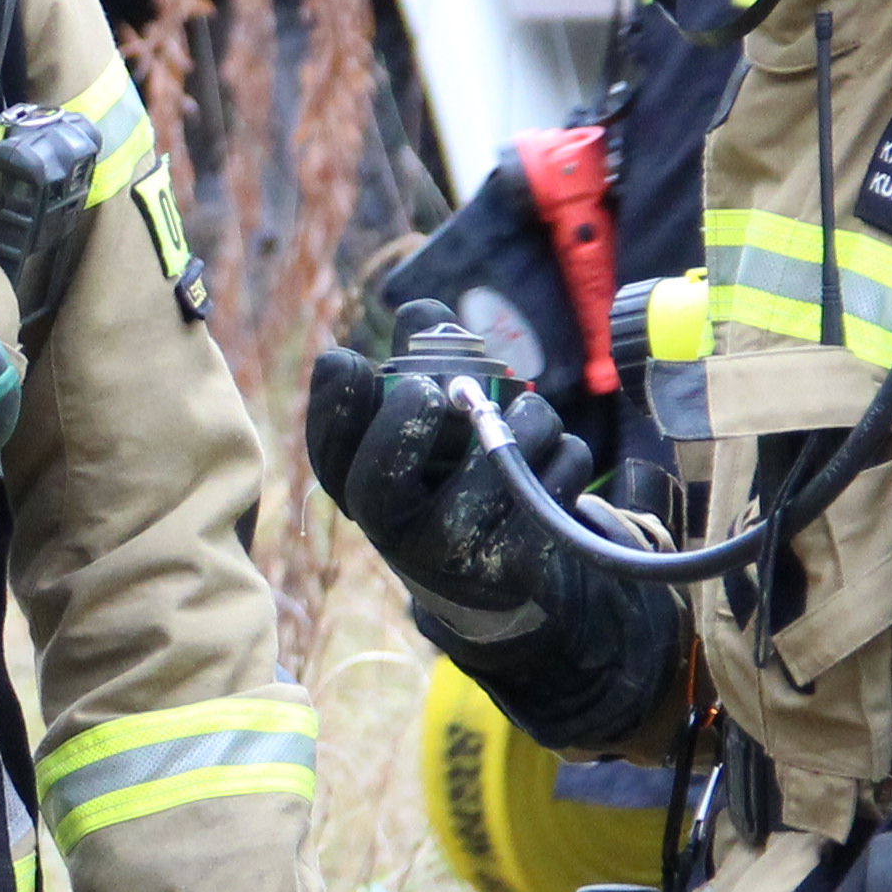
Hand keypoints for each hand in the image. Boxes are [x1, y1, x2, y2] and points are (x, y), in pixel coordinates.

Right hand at [301, 310, 583, 632]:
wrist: (492, 578)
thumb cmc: (447, 476)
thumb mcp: (420, 425)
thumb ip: (418, 358)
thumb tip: (421, 314)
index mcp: (357, 490)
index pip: (326, 451)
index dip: (336, 400)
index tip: (354, 360)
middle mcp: (395, 532)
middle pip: (383, 479)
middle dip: (411, 413)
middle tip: (436, 389)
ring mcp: (457, 554)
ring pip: (495, 458)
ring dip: (526, 415)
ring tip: (526, 419)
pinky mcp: (520, 564)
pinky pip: (558, 474)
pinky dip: (564, 451)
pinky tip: (550, 461)